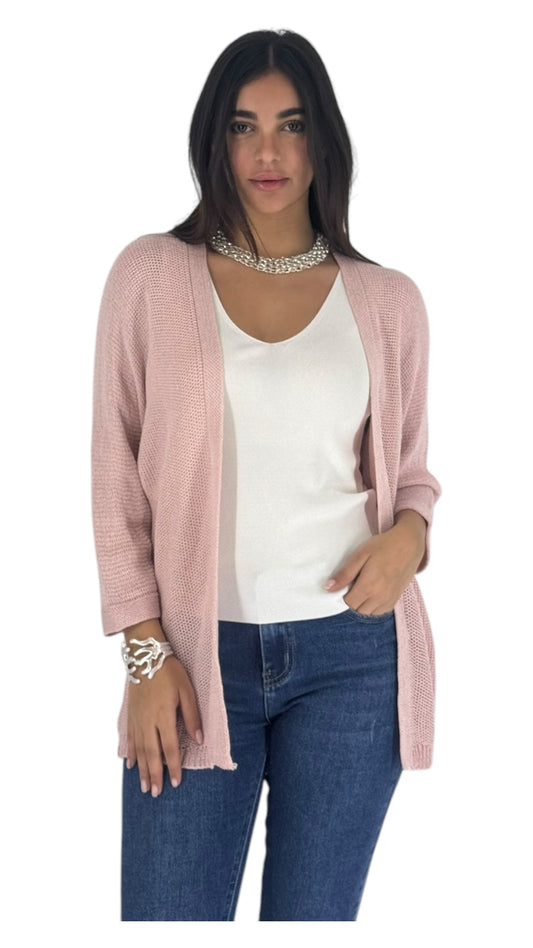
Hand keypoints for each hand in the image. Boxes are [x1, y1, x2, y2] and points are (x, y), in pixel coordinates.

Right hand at [126, 650, 202, 797]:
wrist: (145, 655)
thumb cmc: (169, 671)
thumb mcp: (187, 690)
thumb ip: (192, 716)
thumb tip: (198, 739)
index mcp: (163, 716)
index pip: (169, 748)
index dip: (172, 766)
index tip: (175, 783)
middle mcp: (148, 721)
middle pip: (151, 754)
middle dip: (154, 775)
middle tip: (155, 793)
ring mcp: (137, 719)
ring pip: (139, 750)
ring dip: (142, 769)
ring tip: (144, 786)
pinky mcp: (131, 714)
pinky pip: (130, 738)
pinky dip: (131, 753)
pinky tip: (131, 764)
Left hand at [323, 518, 424, 614]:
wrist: (409, 544)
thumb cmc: (384, 546)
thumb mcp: (360, 555)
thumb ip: (344, 574)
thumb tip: (328, 588)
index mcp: (368, 587)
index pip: (348, 603)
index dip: (343, 594)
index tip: (346, 582)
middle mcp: (379, 597)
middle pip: (358, 610)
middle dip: (353, 599)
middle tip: (355, 582)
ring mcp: (389, 599)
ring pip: (369, 613)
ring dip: (363, 604)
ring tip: (365, 586)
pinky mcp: (396, 599)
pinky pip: (380, 611)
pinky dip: (374, 605)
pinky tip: (374, 591)